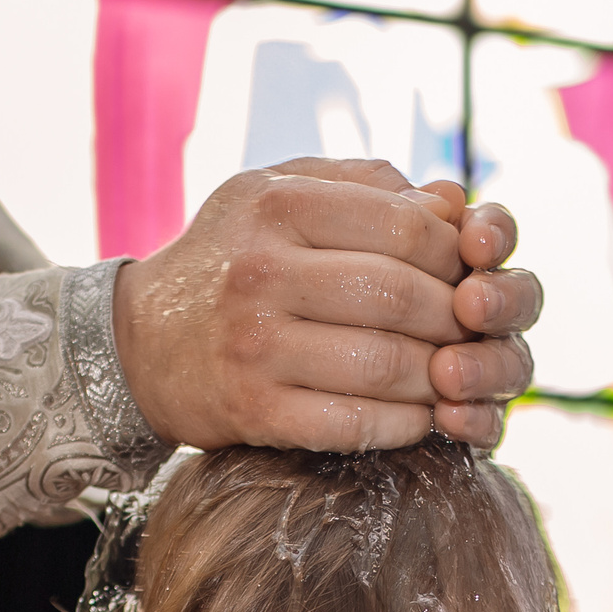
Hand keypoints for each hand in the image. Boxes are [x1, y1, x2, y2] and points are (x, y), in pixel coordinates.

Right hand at [114, 160, 542, 452]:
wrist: (140, 343)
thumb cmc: (232, 260)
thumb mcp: (280, 195)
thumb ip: (367, 187)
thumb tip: (456, 202)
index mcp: (277, 203)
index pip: (406, 226)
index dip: (456, 254)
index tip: (466, 274)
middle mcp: (261, 271)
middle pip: (402, 296)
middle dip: (455, 320)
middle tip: (472, 334)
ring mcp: (254, 345)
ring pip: (386, 364)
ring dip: (438, 378)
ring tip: (451, 376)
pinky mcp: (253, 411)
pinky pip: (355, 423)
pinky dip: (404, 424)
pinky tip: (419, 415)